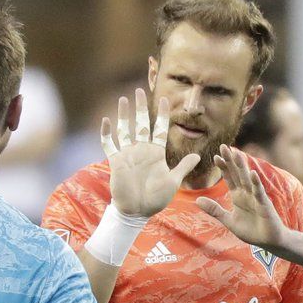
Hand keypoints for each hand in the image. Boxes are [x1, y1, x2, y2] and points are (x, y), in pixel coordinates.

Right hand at [100, 88, 199, 216]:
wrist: (137, 212)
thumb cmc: (155, 198)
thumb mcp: (172, 181)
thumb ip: (183, 167)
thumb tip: (197, 155)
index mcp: (156, 153)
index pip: (159, 128)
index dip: (162, 114)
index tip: (164, 99)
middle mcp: (141, 150)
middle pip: (141, 124)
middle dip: (141, 108)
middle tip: (140, 91)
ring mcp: (128, 155)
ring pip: (125, 130)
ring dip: (124, 115)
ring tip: (124, 99)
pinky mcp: (116, 162)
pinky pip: (109, 145)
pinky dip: (106, 133)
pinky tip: (106, 120)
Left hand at [196, 144, 285, 248]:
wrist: (269, 241)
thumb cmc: (251, 231)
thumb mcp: (229, 220)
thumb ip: (214, 210)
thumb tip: (197, 200)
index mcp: (238, 196)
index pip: (229, 178)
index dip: (223, 167)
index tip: (215, 156)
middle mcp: (247, 193)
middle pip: (237, 173)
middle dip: (231, 160)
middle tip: (224, 146)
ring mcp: (256, 197)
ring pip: (248, 179)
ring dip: (242, 166)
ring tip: (237, 153)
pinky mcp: (264, 204)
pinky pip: (259, 192)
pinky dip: (256, 182)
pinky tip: (252, 173)